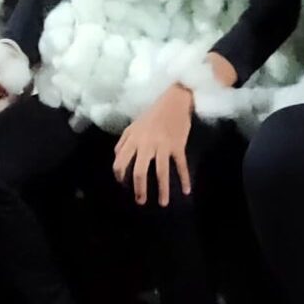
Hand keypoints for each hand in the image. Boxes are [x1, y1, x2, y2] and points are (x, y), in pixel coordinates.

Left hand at [113, 85, 194, 206]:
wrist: (174, 101)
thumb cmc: (153, 114)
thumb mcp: (133, 125)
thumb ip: (123, 141)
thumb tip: (116, 157)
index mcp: (133, 139)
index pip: (121, 162)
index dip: (120, 175)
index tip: (123, 184)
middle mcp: (146, 145)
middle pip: (139, 171)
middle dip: (139, 189)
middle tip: (141, 201)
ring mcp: (163, 146)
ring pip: (161, 172)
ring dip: (163, 190)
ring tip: (163, 203)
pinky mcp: (178, 146)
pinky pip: (181, 165)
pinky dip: (184, 179)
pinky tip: (187, 191)